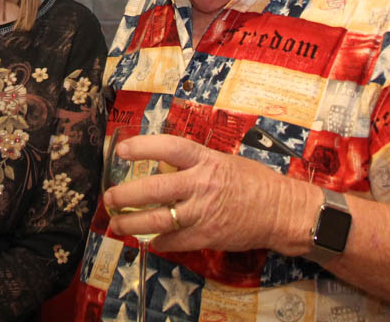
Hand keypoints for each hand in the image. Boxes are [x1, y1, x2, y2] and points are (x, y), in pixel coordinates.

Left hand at [102, 134, 317, 253]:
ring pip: (157, 219)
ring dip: (131, 223)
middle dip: (125, 194)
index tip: (121, 151)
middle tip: (109, 197)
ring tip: (117, 224)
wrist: (280, 210)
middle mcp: (201, 184)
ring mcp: (202, 212)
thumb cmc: (253, 181)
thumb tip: (162, 167)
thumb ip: (193, 164)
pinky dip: (159, 242)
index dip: (142, 147)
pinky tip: (151, 241)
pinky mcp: (206, 236)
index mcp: (205, 160)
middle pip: (153, 189)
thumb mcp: (222, 160)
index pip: (168, 148)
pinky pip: (174, 241)